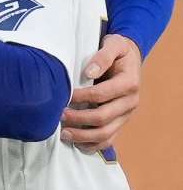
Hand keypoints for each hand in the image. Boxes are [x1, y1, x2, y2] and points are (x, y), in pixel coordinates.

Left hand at [61, 34, 142, 152]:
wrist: (129, 58)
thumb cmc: (118, 50)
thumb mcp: (114, 44)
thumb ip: (102, 56)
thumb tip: (89, 72)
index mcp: (129, 83)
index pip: (102, 94)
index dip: (81, 97)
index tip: (64, 96)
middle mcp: (130, 102)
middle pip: (103, 117)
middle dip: (79, 119)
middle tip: (59, 116)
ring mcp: (125, 115)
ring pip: (106, 134)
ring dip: (84, 137)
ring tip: (63, 134)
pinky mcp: (120, 122)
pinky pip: (109, 140)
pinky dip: (93, 145)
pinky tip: (77, 144)